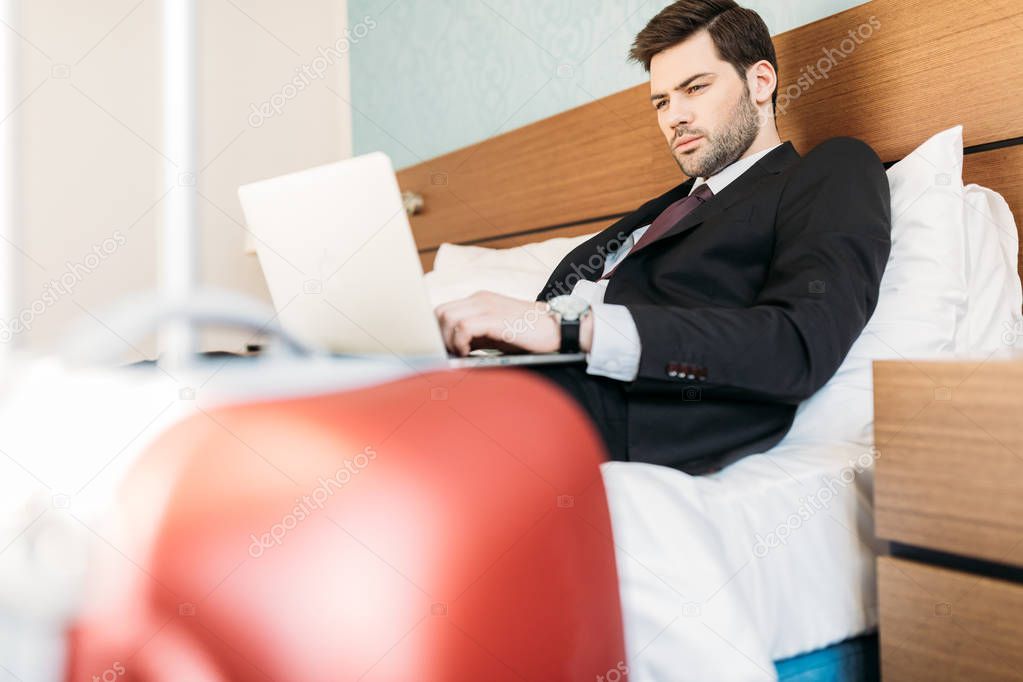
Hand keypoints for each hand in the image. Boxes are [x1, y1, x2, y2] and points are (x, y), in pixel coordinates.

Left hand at [434, 291, 558, 355]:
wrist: (558, 330)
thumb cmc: (528, 335)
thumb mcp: (496, 333)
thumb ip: (475, 336)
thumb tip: (451, 350)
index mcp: (479, 300)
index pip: (443, 310)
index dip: (438, 331)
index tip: (444, 349)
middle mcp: (480, 299)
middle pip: (440, 312)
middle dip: (440, 336)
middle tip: (450, 354)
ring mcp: (487, 306)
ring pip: (448, 317)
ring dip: (449, 340)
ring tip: (461, 354)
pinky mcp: (495, 317)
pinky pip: (464, 326)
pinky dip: (460, 342)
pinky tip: (469, 353)